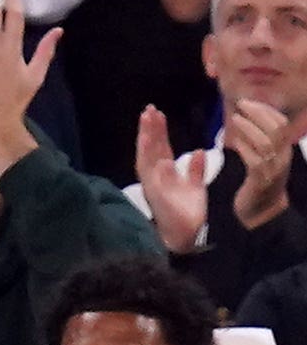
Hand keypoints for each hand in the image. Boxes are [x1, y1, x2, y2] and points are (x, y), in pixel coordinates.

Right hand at [135, 104, 206, 252]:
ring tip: (147, 121)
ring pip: (147, 157)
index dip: (158, 131)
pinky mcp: (154, 194)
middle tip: (149, 109)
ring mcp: (153, 184)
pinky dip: (151, 163)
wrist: (187, 234)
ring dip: (146, 139)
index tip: (157, 113)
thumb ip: (195, 169)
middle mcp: (155, 175)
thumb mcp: (195, 186)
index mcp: (164, 172)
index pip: (160, 147)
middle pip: (150, 148)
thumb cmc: (188, 211)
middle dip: (149, 129)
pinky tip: (152, 148)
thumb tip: (198, 151)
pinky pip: (151, 176)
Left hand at [226, 99, 295, 229]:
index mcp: (284, 150)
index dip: (267, 110)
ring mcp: (273, 170)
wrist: (262, 210)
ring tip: (235, 118)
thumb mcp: (265, 156)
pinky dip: (244, 148)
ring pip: (265, 144)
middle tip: (242, 104)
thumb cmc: (259, 179)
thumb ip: (260, 137)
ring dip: (249, 128)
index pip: (282, 124)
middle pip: (276, 130)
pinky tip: (233, 142)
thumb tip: (248, 114)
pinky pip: (255, 161)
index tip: (250, 102)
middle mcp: (282, 158)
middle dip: (259, 113)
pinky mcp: (260, 181)